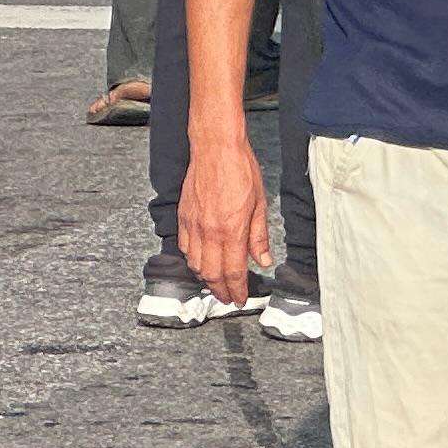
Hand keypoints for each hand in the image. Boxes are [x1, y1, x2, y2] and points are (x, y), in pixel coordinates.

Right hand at [182, 130, 272, 301]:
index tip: (241, 299)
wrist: (216, 148)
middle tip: (229, 298)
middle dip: (220, 291)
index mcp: (231, 230)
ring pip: (195, 264)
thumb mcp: (260, 203)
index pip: (233, 271)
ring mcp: (193, 225)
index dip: (238, 290)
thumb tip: (263, 261)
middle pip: (211, 274)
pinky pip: (185, 247)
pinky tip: (202, 261)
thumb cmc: (241, 170)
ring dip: (206, 278)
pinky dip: (193, 260)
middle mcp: (209, 232)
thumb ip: (259, 236)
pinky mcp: (183, 217)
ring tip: (217, 283)